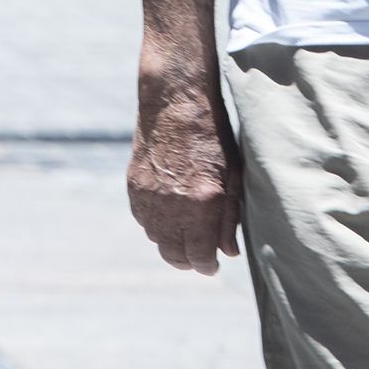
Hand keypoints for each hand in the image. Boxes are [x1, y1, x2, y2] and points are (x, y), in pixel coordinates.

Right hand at [127, 60, 241, 275]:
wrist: (175, 102)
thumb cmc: (214, 135)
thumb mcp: (234, 175)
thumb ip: (230, 217)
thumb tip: (229, 251)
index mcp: (201, 202)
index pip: (200, 256)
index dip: (208, 266)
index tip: (214, 266)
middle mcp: (171, 205)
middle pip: (174, 256)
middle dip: (189, 262)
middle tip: (201, 258)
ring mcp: (148, 197)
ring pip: (156, 240)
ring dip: (172, 243)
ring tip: (187, 235)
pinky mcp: (134, 187)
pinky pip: (143, 220)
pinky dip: (157, 224)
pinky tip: (170, 214)